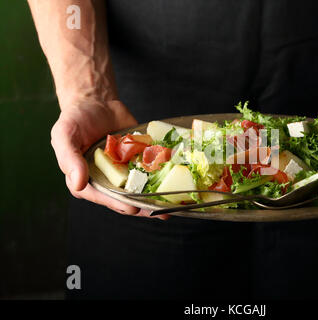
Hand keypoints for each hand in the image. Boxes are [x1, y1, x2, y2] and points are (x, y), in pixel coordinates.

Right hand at [51, 99, 168, 219]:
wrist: (96, 101)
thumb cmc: (75, 120)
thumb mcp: (65, 136)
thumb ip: (69, 160)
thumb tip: (78, 184)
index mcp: (85, 180)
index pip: (102, 197)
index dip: (117, 203)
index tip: (132, 208)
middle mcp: (106, 179)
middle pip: (124, 198)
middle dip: (141, 206)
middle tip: (159, 212)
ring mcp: (123, 170)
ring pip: (139, 188)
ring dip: (154, 198)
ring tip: (170, 206)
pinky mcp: (137, 160)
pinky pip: (149, 170)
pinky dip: (161, 176)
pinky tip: (174, 183)